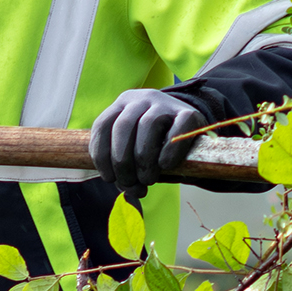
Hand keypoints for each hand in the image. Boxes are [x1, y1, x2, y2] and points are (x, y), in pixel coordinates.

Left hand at [88, 88, 204, 199]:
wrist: (190, 128)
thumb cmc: (155, 144)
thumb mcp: (134, 149)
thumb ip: (127, 168)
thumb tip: (129, 191)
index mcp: (122, 104)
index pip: (102, 126)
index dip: (101, 155)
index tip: (109, 178)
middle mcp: (141, 99)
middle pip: (122, 126)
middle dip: (122, 161)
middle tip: (130, 183)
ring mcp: (165, 103)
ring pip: (147, 125)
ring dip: (143, 160)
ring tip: (147, 180)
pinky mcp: (190, 113)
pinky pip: (176, 131)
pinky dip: (169, 152)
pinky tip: (165, 165)